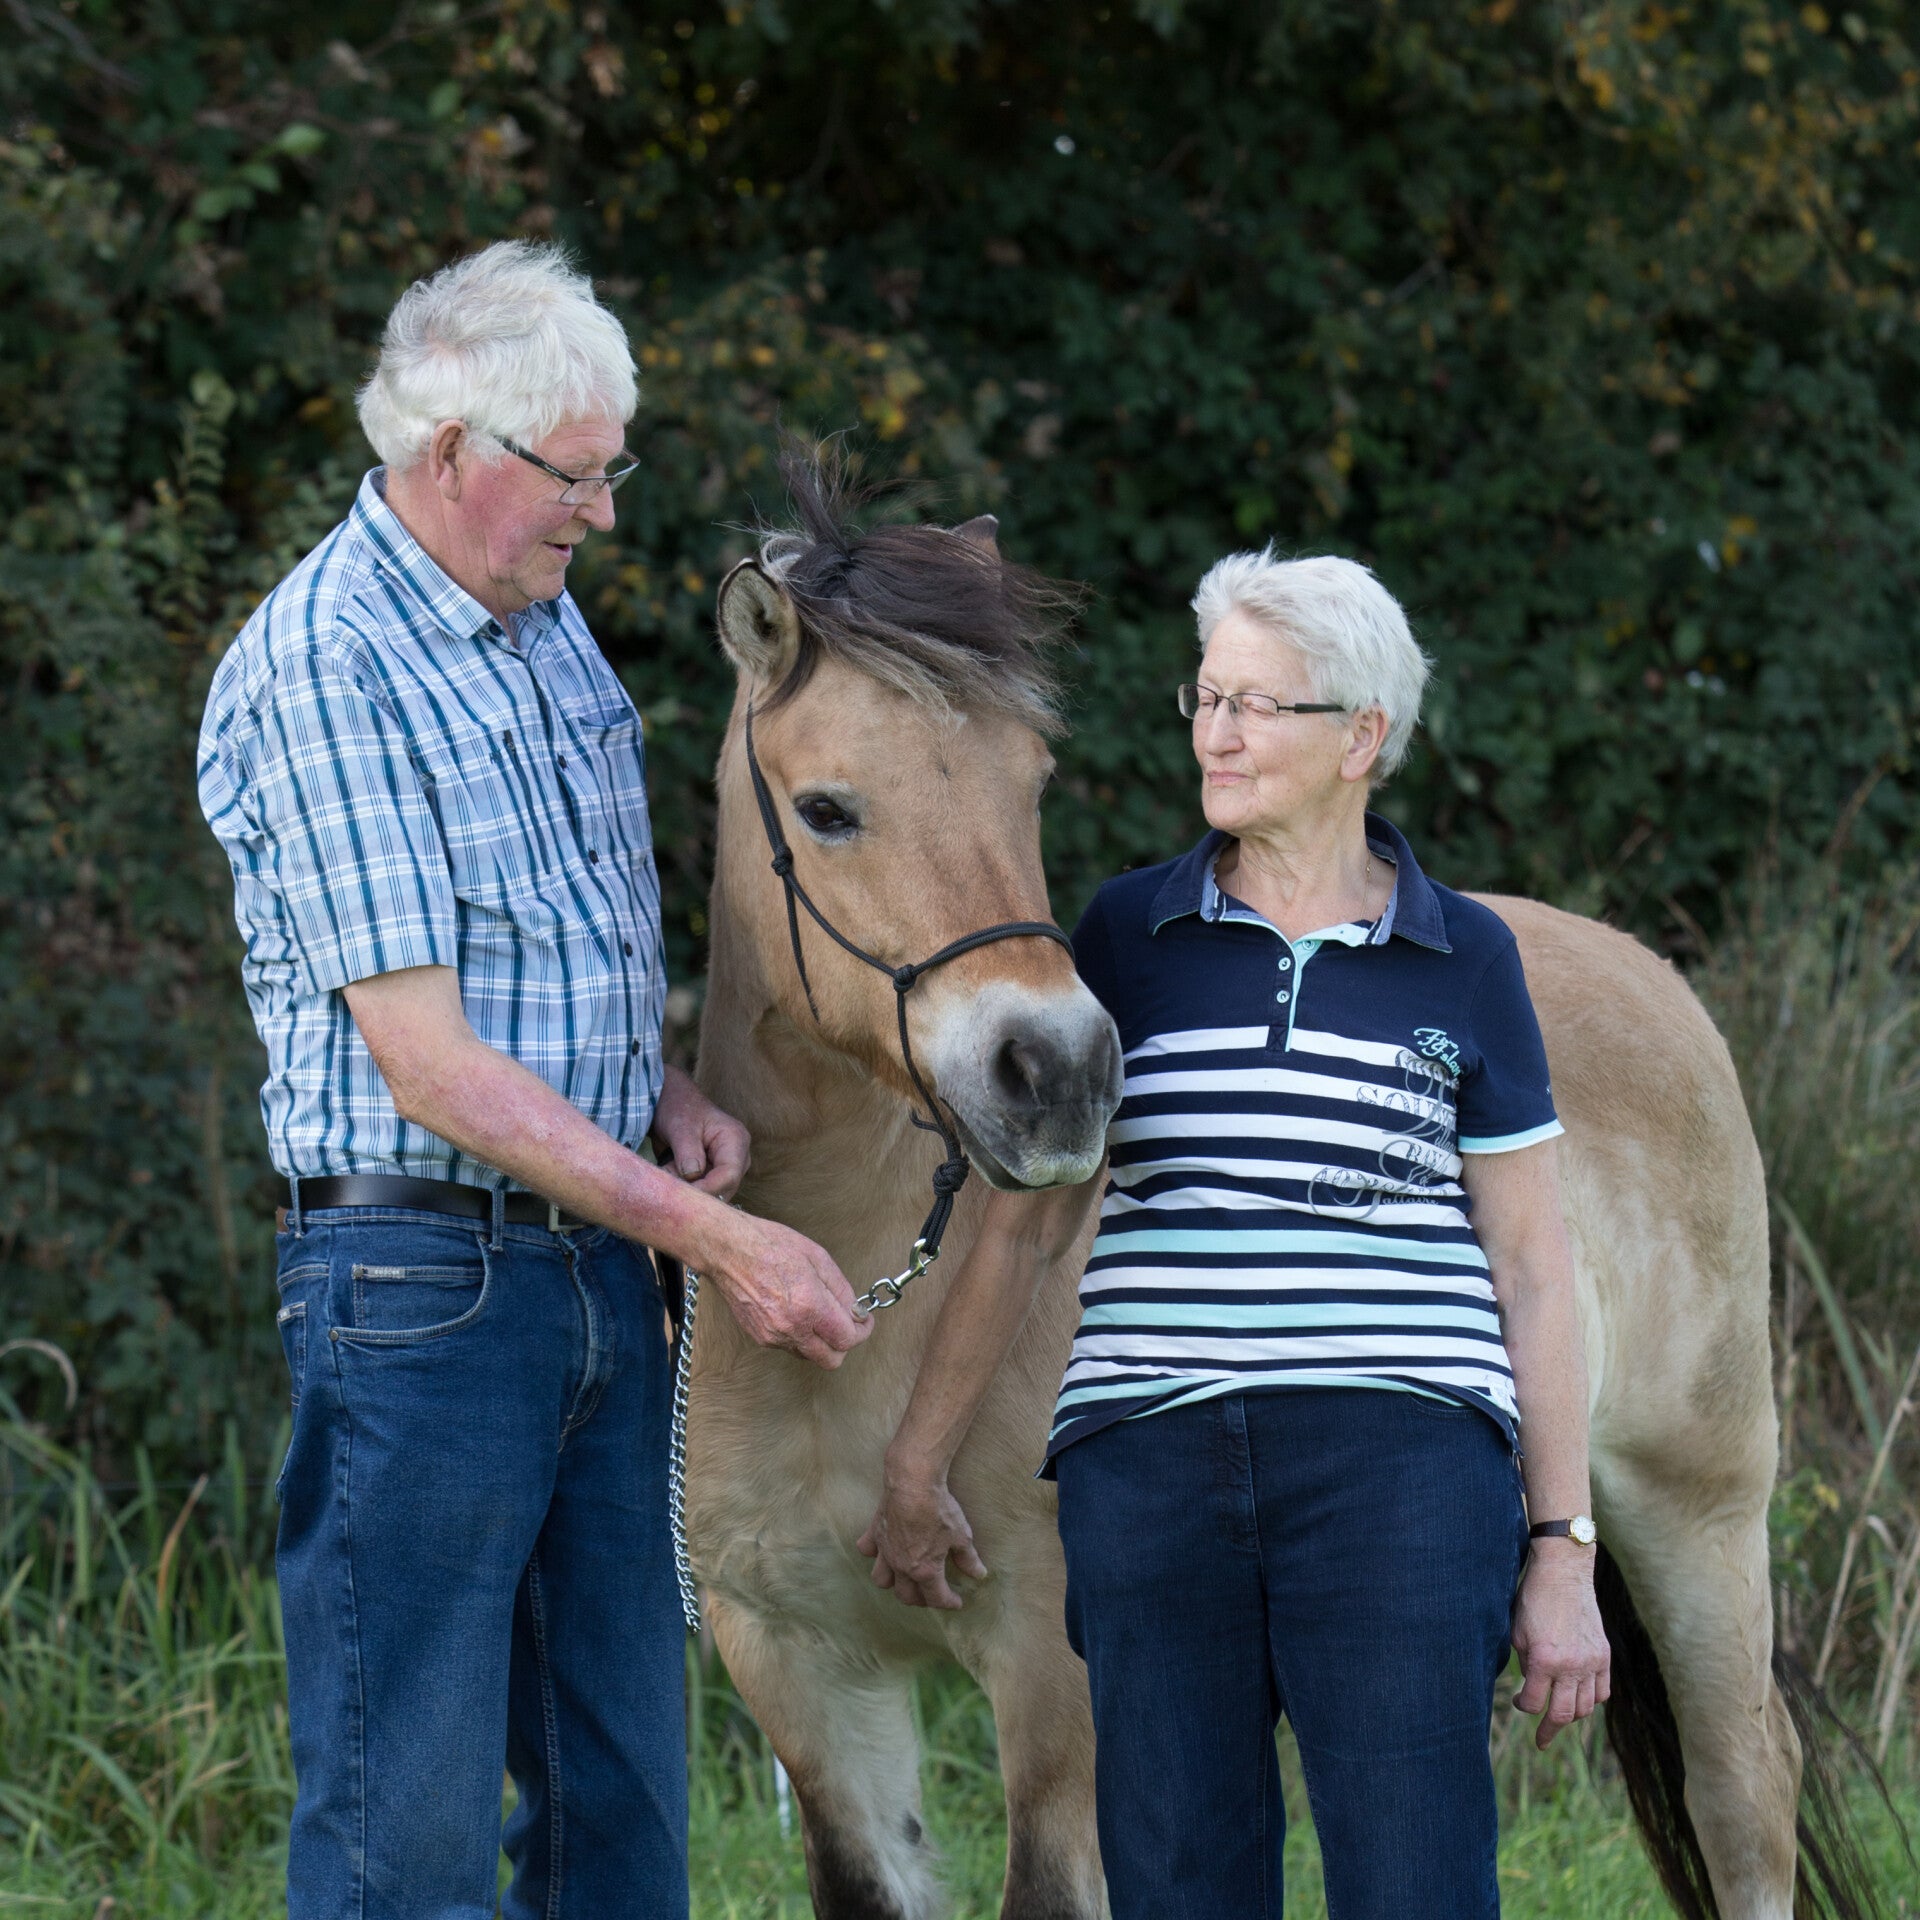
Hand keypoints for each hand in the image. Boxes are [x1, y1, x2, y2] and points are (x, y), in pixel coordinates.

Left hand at [649, 1064, 749, 1198]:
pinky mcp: (715, 1175)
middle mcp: (738, 1157)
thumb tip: (692, 1176)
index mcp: (736, 1140)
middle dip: (696, 1191)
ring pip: (713, 1193)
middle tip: (668, 1184)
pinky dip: (685, 1187)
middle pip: (724, 1189)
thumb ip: (688, 1152)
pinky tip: (670, 1170)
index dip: (707, 1188)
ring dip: (688, 1189)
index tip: (681, 1193)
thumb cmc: (679, 1109)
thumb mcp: (681, 1126)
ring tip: (667, 1169)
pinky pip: (704, 1191)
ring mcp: (727, 1168)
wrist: (673, 1103)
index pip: (729, 1175)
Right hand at [692, 1203, 870, 1369]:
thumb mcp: (817, 1257)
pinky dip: (800, 1337)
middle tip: (846, 1323)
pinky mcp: (760, 1337)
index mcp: (809, 1306)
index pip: (847, 1339)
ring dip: (821, 1342)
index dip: (862, 1330)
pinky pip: (790, 1347)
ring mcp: (773, 1336)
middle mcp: (791, 1328)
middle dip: (844, 1343)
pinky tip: (796, 1313)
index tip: (864, 1319)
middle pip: (831, 1360)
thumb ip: (841, 1290)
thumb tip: (855, 1311)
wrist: (728, 1250)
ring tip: (819, 1314)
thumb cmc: (770, 1245)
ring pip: (810, 1356)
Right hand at [857, 1466, 986, 1608]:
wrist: (914, 1483)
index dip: (949, 1603)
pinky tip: (883, 1550)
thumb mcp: (962, 1536)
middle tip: (932, 1593)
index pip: (936, 1598)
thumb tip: (979, 1574)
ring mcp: (886, 1551)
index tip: (957, 1602)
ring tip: (904, 1579)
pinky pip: (868, 1550)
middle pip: (906, 1595)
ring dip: (893, 1583)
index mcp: (925, 1570)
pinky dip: (875, 1554)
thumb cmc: (939, 1509)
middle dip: (921, 1599)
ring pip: (881, 1580)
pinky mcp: (875, 1533)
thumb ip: (968, 1559)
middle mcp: (902, 1566)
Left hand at [1510, 1541, 1610, 1748]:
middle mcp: (1570, 1666)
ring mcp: (1591, 1662)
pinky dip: (1592, 1699)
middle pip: (1563, 1715)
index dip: (1523, 1708)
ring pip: (1586, 1708)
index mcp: (1543, 1660)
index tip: (1518, 1702)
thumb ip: (1525, 1663)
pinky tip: (1580, 1696)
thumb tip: (1531, 1686)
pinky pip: (1602, 1691)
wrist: (1563, 1572)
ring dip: (1572, 1716)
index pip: (1533, 1704)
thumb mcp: (1518, 1631)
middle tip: (1542, 1740)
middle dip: (1549, 1729)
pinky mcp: (1604, 1655)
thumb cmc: (1533, 1598)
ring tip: (1560, 1717)